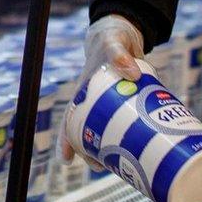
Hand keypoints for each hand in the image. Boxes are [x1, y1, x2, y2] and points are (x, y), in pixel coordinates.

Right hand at [62, 15, 143, 160]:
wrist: (124, 34)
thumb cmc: (114, 38)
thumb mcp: (114, 42)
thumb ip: (119, 53)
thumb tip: (132, 72)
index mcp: (84, 91)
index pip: (71, 119)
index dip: (66, 140)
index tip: (66, 160)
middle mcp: (95, 101)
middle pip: (87, 133)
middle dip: (90, 153)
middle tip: (100, 167)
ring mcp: (111, 105)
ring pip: (106, 133)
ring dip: (108, 150)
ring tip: (117, 166)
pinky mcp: (127, 105)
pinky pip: (126, 125)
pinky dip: (128, 139)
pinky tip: (136, 151)